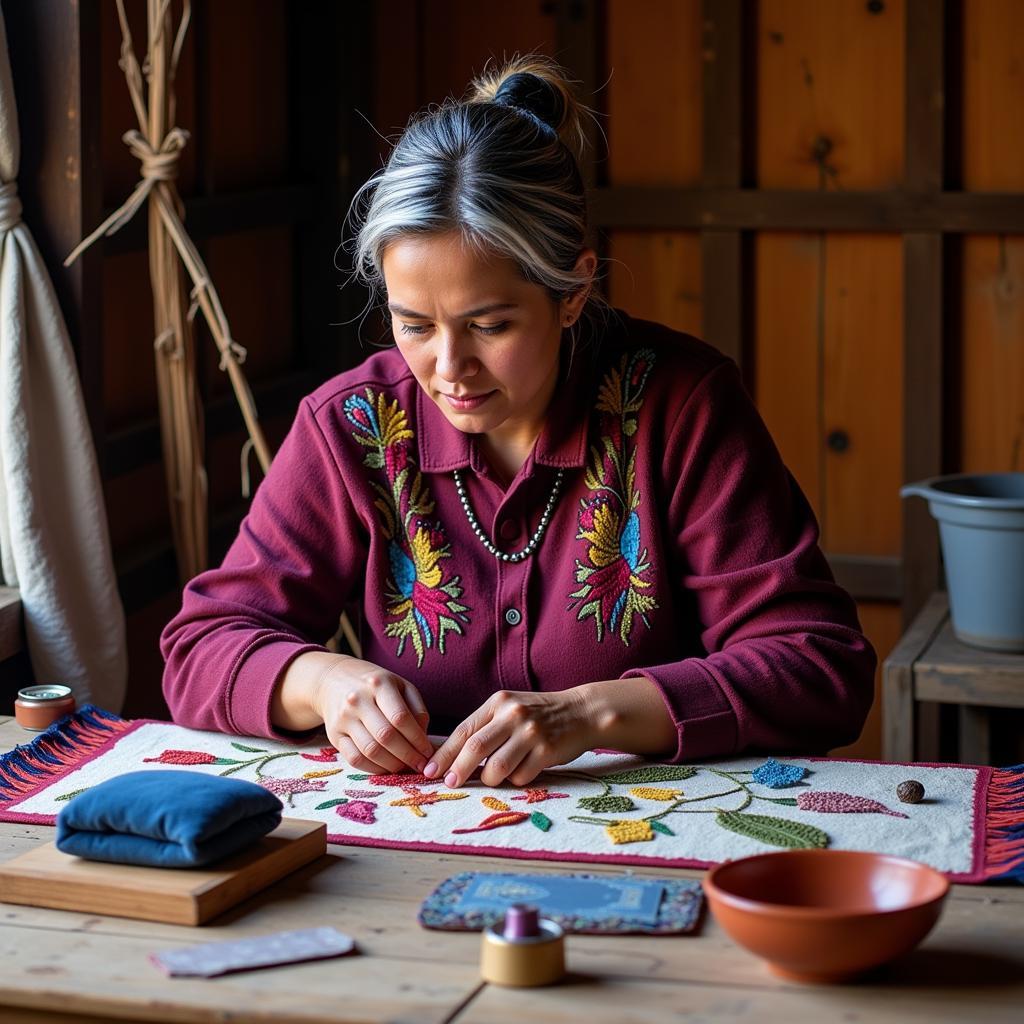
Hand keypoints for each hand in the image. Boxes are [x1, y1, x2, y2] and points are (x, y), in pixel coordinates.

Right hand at [312, 658, 433, 774]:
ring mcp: (343, 718)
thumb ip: (417, 710)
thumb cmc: (376, 686)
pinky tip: (386, 767)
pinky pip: (355, 759)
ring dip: (392, 765)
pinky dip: (374, 768)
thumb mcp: (401, 686)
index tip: (428, 752)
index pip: (401, 717)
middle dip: (407, 755)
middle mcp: (357, 700)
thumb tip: (423, 740)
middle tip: (420, 765)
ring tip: (405, 767)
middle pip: (385, 736)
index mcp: (379, 684)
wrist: (334, 679)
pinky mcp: (334, 735)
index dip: (418, 739)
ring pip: (370, 750)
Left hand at [423, 689, 593, 788]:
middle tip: (450, 783)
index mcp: (498, 703)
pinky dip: (515, 779)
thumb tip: (452, 759)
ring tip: (491, 778)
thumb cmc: (538, 715)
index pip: (464, 730)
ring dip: (489, 779)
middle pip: (475, 748)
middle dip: (458, 770)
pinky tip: (522, 771)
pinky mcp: (547, 751)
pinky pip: (520, 776)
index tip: (431, 770)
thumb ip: (485, 728)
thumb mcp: (509, 709)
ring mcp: (531, 732)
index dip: (445, 753)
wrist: (581, 712)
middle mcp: (513, 714)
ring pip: (496, 767)